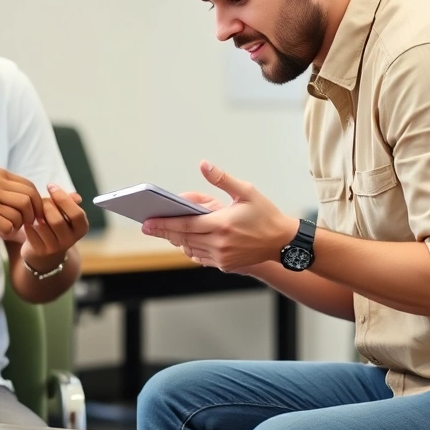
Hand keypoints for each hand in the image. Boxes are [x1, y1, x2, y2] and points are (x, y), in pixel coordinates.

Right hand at [0, 168, 44, 236]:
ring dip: (20, 223)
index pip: (30, 186)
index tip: (37, 214)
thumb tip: (35, 198)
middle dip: (33, 213)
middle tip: (28, 223)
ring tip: (12, 226)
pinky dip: (10, 231)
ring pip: (20, 212)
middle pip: (29, 198)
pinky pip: (9, 225)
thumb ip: (7, 188)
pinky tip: (2, 231)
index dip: (38, 202)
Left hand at [21, 184, 88, 270]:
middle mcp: (71, 240)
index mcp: (81, 228)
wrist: (45, 251)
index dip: (63, 198)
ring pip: (43, 227)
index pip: (76, 213)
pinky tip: (28, 219)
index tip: (51, 186)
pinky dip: (28, 223)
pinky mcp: (40, 251)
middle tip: (40, 199)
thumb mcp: (65, 212)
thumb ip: (69, 201)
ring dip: (36, 214)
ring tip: (34, 209)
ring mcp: (55, 248)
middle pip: (57, 220)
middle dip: (46, 205)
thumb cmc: (55, 224)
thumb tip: (76, 196)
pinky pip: (31, 233)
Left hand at [142, 161, 297, 273]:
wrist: (283, 242)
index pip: (185, 225)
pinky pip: (201, 257)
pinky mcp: (225, 265)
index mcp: (222, 224)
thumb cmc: (265, 214)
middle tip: (146, 226)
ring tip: (162, 230)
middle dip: (163, 231)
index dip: (164, 223)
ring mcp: (222, 257)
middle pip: (183, 238)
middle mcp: (220, 243)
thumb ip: (222, 179)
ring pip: (190, 248)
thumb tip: (204, 164)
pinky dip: (190, 248)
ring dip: (176, 240)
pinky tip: (183, 240)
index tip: (148, 222)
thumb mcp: (246, 191)